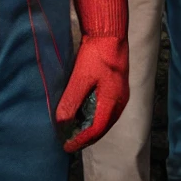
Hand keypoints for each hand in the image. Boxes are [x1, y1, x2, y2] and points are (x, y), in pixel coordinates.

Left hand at [56, 0, 128, 152]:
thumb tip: (61, 122)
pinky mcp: (114, 87)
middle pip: (100, 127)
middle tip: (66, 142)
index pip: (95, 130)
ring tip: (70, 131)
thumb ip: (72, 100)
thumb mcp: (81, 77)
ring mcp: (118, 95)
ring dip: (86, 126)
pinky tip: (79, 113)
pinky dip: (90, 114)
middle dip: (83, 136)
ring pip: (102, 118)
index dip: (80, 140)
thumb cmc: (96, 54)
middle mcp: (118, 102)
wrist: (109, 34)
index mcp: (112, 102)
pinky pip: (103, 108)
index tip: (66, 146)